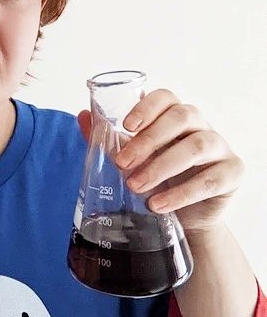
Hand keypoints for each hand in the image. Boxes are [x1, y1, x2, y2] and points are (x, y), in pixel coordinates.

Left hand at [77, 89, 244, 232]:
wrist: (185, 219)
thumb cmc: (159, 180)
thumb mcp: (133, 160)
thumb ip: (109, 139)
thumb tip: (83, 116)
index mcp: (175, 117)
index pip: (166, 97)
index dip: (147, 107)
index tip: (126, 125)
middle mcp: (200, 127)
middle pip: (181, 117)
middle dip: (148, 140)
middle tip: (122, 164)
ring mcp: (220, 148)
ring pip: (197, 146)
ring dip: (162, 167)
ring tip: (136, 187)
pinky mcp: (232, 173)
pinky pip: (211, 179)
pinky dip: (181, 193)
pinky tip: (157, 204)